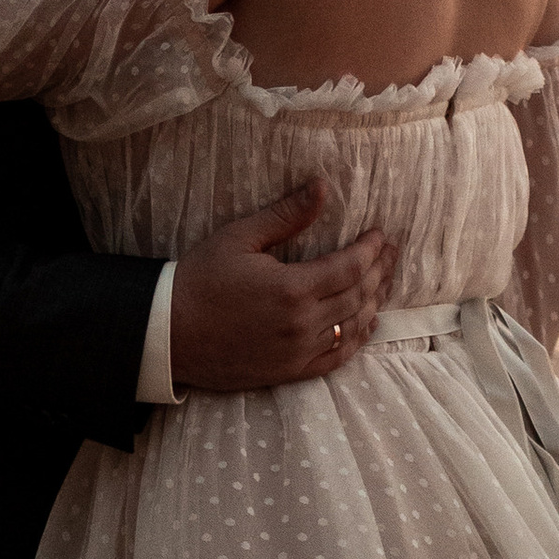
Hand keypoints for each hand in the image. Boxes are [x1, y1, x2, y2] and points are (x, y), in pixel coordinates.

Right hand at [169, 180, 392, 392]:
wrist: (168, 333)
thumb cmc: (199, 280)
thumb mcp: (239, 238)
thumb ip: (286, 215)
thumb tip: (322, 187)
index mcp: (292, 288)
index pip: (351, 266)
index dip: (371, 249)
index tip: (380, 233)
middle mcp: (302, 323)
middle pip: (359, 295)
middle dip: (380, 270)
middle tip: (391, 251)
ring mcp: (298, 352)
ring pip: (353, 326)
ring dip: (375, 302)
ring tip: (384, 281)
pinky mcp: (290, 371)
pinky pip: (336, 358)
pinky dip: (357, 340)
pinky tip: (367, 324)